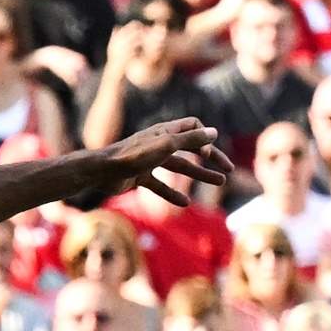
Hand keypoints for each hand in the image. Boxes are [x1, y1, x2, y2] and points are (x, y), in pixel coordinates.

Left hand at [89, 117, 230, 206]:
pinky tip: (184, 203)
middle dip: (211, 159)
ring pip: (179, 167)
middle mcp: (158, 143)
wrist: (101, 171)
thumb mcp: (167, 145)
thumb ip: (190, 139)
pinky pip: (160, 185)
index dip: (204, 138)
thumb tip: (214, 133)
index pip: (193, 127)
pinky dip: (171, 193)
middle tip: (229, 170)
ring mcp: (149, 160)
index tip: (207, 153)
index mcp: (165, 132)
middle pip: (190, 149)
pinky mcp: (139, 176)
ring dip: (199, 174)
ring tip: (220, 183)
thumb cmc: (133, 155)